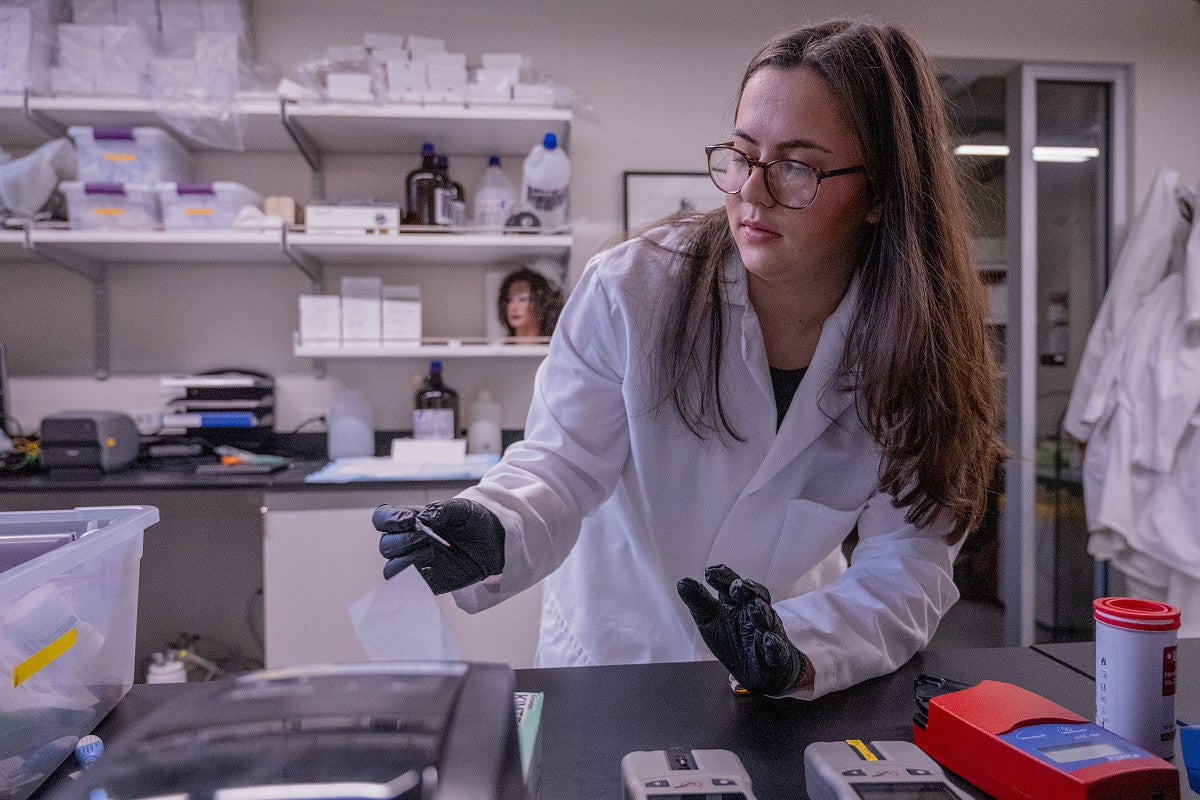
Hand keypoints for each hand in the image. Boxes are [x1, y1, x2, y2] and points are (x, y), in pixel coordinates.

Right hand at [373, 498, 504, 593]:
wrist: (497, 542)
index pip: (383, 519)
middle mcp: (408, 542)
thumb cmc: (474, 521)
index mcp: (410, 520)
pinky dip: (416, 580)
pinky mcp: (429, 582)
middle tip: (426, 536)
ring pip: (392, 569)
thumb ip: (441, 509)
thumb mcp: (461, 508)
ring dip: (407, 561)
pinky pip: (411, 587)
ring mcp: (417, 564)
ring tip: (431, 553)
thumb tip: (424, 517)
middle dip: (403, 540)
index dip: (390, 520)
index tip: (410, 520)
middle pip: (386, 545)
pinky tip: (433, 569)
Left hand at [677, 564, 806, 694]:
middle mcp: (754, 612)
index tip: (710, 572)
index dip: (723, 576)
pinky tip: (767, 639)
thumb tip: (682, 582)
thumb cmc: (733, 640)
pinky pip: (778, 647)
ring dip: (761, 612)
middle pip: (754, 594)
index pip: (731, 584)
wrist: (759, 670)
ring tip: (753, 608)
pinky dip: (773, 643)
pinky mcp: (777, 653)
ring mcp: (768, 631)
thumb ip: (698, 602)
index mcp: (736, 603)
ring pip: (768, 618)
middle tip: (736, 588)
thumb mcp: (710, 621)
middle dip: (747, 589)